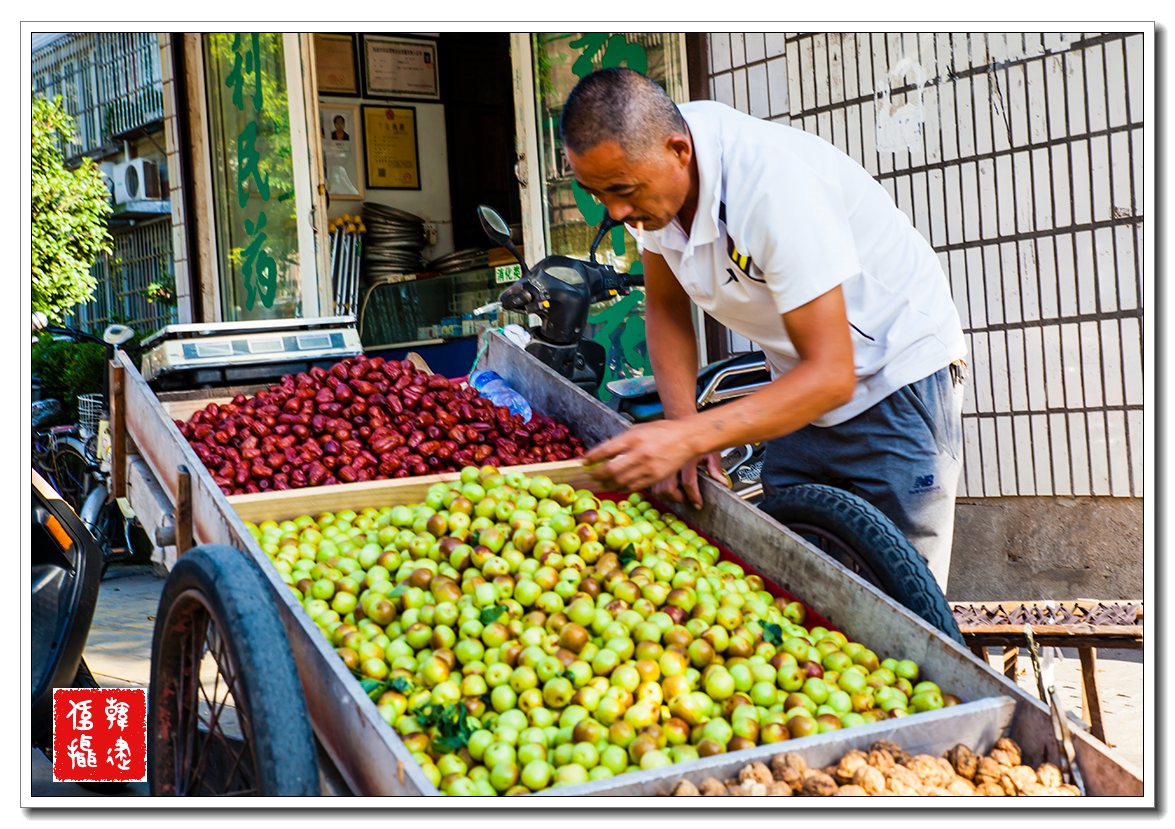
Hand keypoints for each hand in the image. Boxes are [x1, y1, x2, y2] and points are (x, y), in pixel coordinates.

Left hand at [583, 421, 728, 507]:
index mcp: (634, 437)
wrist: (686, 438)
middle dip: (596, 475)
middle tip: (589, 476)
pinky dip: (621, 488)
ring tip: (599, 484)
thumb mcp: (639, 428)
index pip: (606, 450)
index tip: (584, 461)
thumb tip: (604, 452)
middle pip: (610, 469)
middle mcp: (639, 453)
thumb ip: (622, 440)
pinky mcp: (655, 477)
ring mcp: (647, 467)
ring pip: (620, 481)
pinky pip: (633, 486)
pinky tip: (615, 487)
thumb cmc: (662, 430)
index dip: (592, 457)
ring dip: (606, 484)